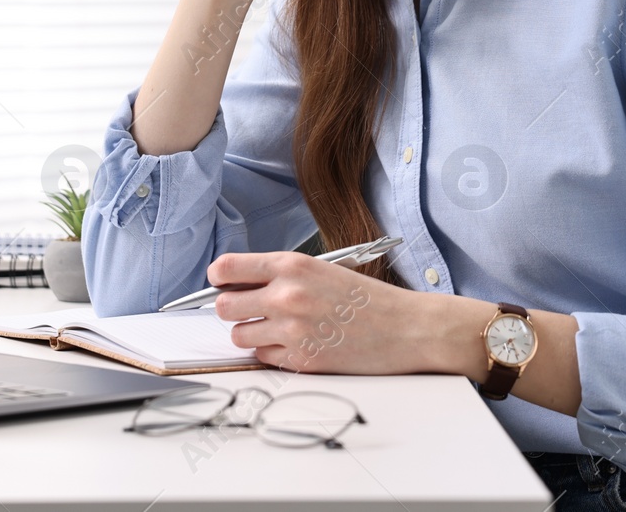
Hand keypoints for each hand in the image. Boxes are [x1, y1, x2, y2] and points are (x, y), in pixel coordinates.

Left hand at [207, 250, 430, 374]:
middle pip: (224, 306)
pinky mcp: (301, 360)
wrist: (407, 328)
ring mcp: (292, 330)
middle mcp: (286, 295)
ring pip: (239, 336)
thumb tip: (236, 285)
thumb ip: (280, 275)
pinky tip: (300, 344)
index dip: (218, 278)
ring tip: (280, 329)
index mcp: (291, 265)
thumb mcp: (322, 270)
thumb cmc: (368, 298)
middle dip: (234, 310)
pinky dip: (274, 353)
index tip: (222, 284)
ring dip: (252, 334)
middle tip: (253, 311)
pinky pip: (263, 358)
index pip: (226, 269)